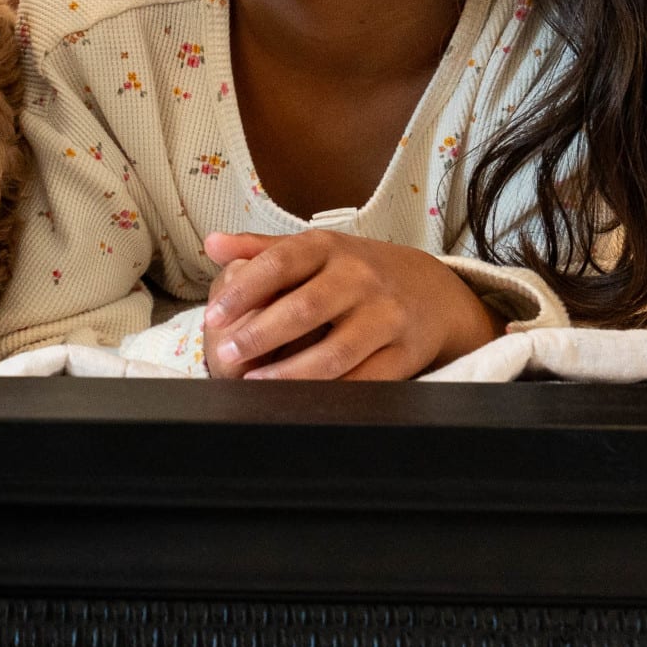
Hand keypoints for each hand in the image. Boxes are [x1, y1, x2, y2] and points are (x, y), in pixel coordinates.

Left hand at [200, 230, 500, 380]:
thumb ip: (262, 249)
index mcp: (329, 248)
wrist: (434, 290)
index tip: (212, 317)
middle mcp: (360, 278)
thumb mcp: (316, 250)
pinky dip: (333, 393)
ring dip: (292, 371)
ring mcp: (387, 316)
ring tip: (256, 383)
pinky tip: (304, 402)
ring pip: (335, 351)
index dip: (244, 291)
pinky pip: (367, 379)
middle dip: (261, 334)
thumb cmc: (357, 271)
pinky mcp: (406, 352)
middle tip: (226, 354)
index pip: (281, 263)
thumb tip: (212, 244)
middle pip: (305, 308)